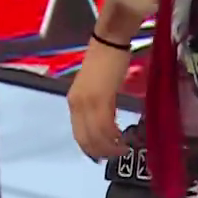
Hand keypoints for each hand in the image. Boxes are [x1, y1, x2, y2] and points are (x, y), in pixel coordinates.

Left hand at [67, 41, 130, 159]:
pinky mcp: (100, 98)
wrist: (109, 42)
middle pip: (86, 138)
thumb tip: (107, 124)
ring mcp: (87, 102)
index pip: (79, 134)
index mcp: (74, 102)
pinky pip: (106, 126)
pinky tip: (123, 137)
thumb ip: (98, 106)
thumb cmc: (106, 60)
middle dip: (101, 151)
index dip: (91, 148)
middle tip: (117, 154)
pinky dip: (114, 136)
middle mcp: (76, 104)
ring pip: (96, 135)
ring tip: (123, 148)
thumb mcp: (97, 88)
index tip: (103, 156)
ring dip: (110, 146)